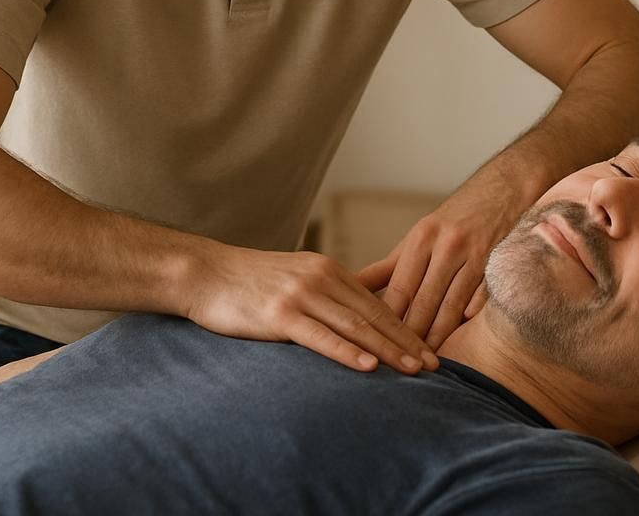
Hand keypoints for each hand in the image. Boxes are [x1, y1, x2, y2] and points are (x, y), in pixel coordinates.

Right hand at [185, 244, 436, 374]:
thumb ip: (326, 291)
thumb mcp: (295, 276)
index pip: (376, 302)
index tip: (429, 349)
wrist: (203, 273)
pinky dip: (348, 351)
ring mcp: (300, 295)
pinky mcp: (278, 314)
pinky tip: (369, 365)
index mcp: (327, 269)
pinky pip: (320, 336)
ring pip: (355, 326)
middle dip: (407, 341)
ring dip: (389, 349)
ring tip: (414, 370)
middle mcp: (319, 278)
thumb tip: (358, 312)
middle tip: (436, 366)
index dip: (406, 327)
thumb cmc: (247, 282)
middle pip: (373, 315)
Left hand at [357, 175, 528, 348]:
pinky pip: (482, 298)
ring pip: (452, 305)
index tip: (376, 345)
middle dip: (411, 335)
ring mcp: (474, 254)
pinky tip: (460, 339)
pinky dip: (470, 319)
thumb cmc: (451, 222)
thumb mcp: (417, 239)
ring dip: (438, 335)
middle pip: (424, 301)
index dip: (387, 320)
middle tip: (399, 365)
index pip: (400, 288)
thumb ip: (387, 268)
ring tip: (426, 363)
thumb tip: (351, 289)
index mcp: (421, 240)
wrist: (500, 191)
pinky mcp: (498, 264)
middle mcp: (446, 246)